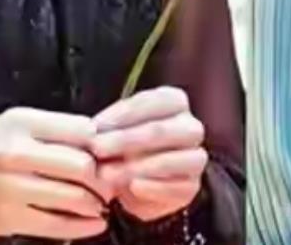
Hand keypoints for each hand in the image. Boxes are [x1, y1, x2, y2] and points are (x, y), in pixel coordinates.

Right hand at [0, 107, 112, 239]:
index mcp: (21, 122)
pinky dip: (82, 226)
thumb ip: (51, 129)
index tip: (111, 152)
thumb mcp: (11, 123)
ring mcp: (11, 187)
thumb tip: (98, 139)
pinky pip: (55, 225)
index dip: (103, 143)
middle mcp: (16, 152)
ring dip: (97, 203)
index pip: (81, 129)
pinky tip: (93, 224)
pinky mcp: (7, 218)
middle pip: (82, 164)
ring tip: (103, 203)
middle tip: (112, 181)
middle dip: (105, 176)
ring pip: (73, 197)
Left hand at [91, 86, 207, 222]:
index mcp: (174, 102)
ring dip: (136, 167)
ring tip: (107, 174)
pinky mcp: (192, 187)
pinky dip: (152, 187)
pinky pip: (175, 187)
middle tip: (98, 149)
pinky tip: (131, 187)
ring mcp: (195, 157)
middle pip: (160, 130)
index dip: (121, 114)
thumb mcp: (118, 128)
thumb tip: (94, 132)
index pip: (151, 102)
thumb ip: (111, 126)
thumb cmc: (127, 146)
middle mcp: (190, 127)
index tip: (95, 127)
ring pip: (171, 160)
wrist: (139, 182)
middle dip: (126, 139)